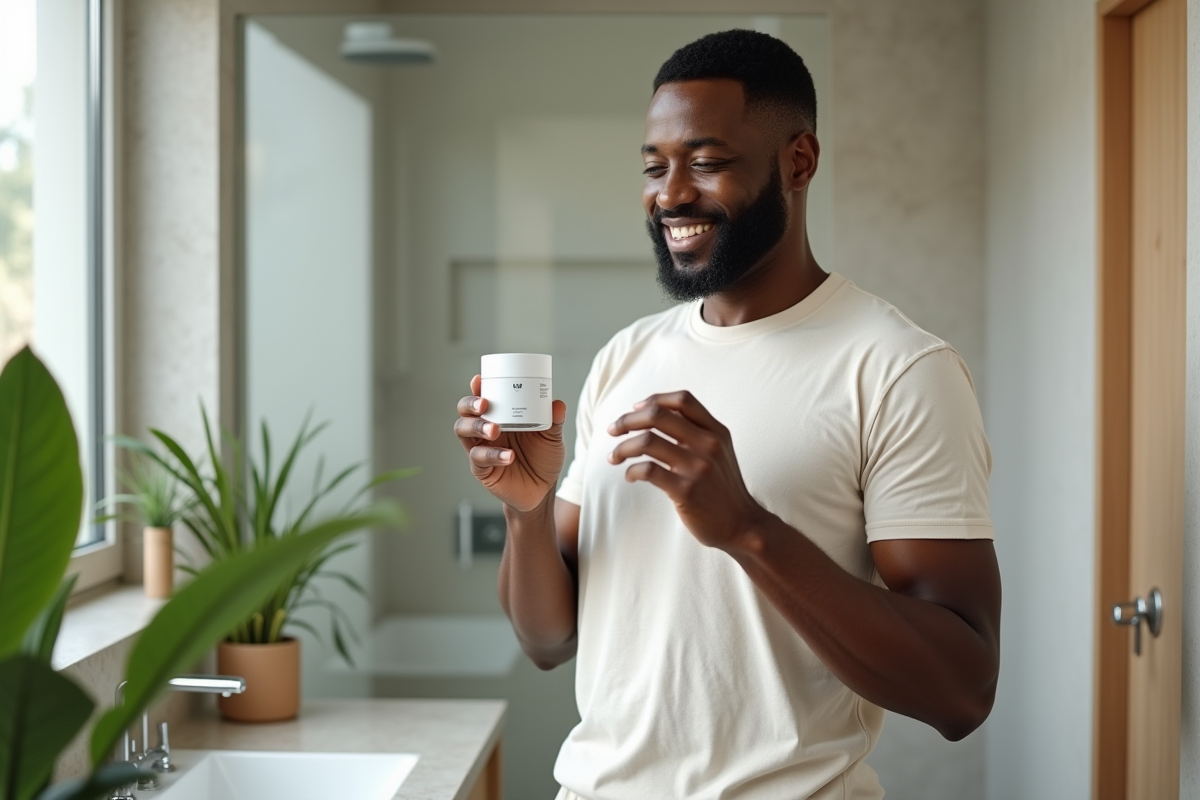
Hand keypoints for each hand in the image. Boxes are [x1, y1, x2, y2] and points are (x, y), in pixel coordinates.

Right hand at [454, 375, 567, 511]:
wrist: (542, 490)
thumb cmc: (543, 459)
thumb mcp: (552, 438)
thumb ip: (554, 421)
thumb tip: (558, 404)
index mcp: (500, 416)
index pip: (482, 398)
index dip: (477, 388)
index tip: (479, 379)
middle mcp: (486, 430)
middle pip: (465, 412)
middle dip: (470, 404)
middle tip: (485, 404)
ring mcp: (481, 448)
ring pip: (463, 431)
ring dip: (477, 427)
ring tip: (495, 430)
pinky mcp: (482, 469)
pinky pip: (478, 459)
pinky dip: (493, 455)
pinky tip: (509, 456)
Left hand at [607, 390, 768, 549]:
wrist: (741, 524)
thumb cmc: (723, 488)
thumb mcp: (720, 452)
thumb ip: (697, 432)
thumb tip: (658, 414)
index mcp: (716, 431)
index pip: (682, 400)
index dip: (654, 399)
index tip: (635, 409)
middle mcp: (708, 444)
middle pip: (658, 415)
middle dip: (627, 420)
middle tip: (613, 430)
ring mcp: (697, 467)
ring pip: (647, 441)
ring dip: (623, 447)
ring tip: (614, 457)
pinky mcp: (685, 490)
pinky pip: (647, 470)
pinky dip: (631, 471)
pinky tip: (630, 476)